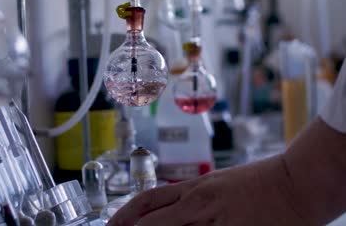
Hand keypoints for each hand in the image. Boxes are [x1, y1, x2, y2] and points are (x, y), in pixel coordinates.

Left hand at [107, 156, 309, 225]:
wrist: (294, 184)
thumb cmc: (257, 182)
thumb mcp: (217, 185)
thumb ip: (191, 200)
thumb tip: (168, 214)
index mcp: (193, 188)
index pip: (147, 201)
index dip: (124, 214)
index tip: (110, 225)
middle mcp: (198, 203)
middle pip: (151, 222)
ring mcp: (214, 222)